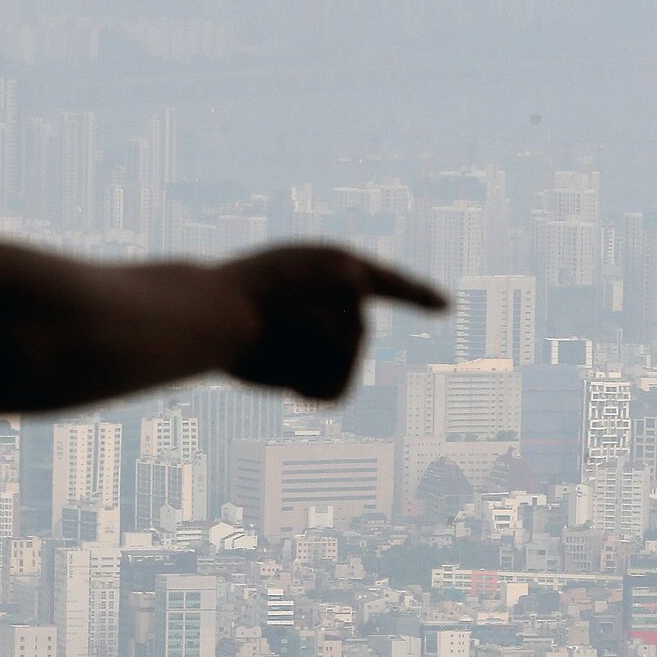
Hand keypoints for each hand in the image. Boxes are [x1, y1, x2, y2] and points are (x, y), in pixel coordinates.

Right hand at [217, 246, 447, 399]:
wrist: (208, 308)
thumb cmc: (221, 307)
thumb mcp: (266, 303)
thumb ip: (304, 321)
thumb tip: (315, 367)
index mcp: (332, 263)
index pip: (386, 283)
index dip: (417, 296)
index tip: (447, 307)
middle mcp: (353, 280)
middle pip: (352, 342)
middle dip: (317, 358)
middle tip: (269, 339)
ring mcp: (354, 309)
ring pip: (342, 366)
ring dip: (306, 372)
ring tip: (269, 349)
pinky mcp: (351, 339)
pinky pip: (335, 391)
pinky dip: (311, 393)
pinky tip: (284, 382)